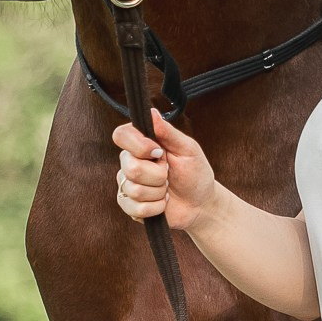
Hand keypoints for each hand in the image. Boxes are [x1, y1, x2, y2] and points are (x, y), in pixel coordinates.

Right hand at [112, 110, 216, 233]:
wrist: (200, 203)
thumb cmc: (195, 173)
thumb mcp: (188, 149)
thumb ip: (168, 132)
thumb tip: (152, 112)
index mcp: (141, 143)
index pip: (121, 135)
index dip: (138, 146)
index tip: (159, 152)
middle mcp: (129, 162)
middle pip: (130, 167)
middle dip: (158, 174)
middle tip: (168, 173)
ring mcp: (127, 184)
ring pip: (134, 189)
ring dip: (159, 192)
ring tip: (166, 189)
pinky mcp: (129, 206)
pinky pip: (136, 208)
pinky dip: (156, 207)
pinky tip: (162, 202)